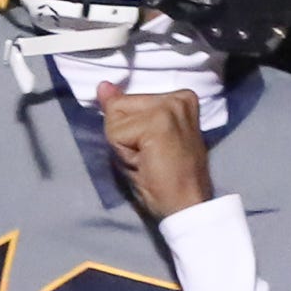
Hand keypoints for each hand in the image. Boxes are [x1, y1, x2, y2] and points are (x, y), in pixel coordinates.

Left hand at [96, 82, 214, 216]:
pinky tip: (146, 163)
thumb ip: (123, 110)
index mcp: (179, 98)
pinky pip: (115, 133)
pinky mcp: (159, 121)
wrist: (187, 205)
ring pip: (114, 117)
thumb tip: (103, 86)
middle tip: (148, 157)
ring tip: (147, 160)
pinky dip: (123, 153)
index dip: (129, 130)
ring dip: (123, 145)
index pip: (126, 101)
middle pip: (118, 106)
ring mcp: (169, 107)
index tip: (152, 149)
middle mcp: (178, 96)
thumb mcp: (140, 139)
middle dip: (123, 135)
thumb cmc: (166, 178)